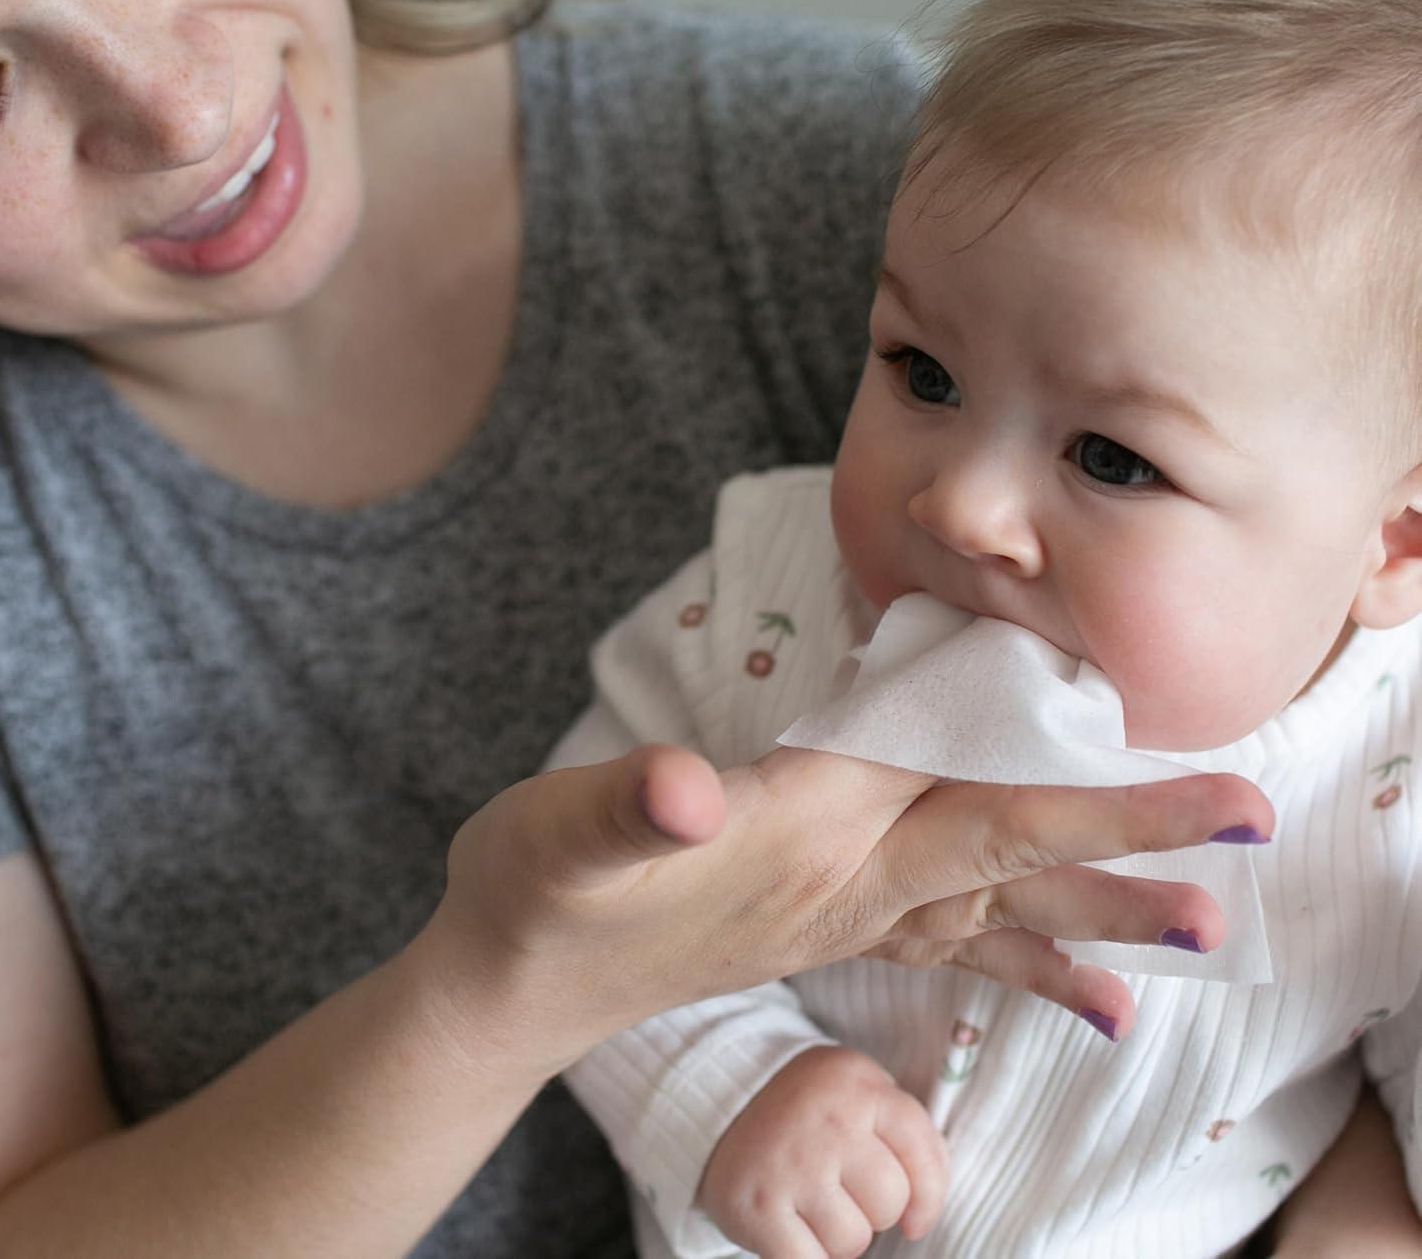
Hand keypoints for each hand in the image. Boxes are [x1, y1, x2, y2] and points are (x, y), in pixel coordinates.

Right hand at [428, 742, 1273, 1076]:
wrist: (513, 984)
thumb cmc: (532, 891)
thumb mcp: (556, 835)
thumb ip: (625, 810)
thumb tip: (686, 791)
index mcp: (802, 834)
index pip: (963, 792)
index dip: (1075, 776)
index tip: (1180, 760)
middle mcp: (845, 883)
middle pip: (1012, 851)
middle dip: (1132, 836)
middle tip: (1249, 822)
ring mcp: (841, 916)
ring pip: (1000, 910)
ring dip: (1104, 912)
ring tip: (1205, 930)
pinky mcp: (826, 930)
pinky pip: (955, 948)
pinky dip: (1030, 968)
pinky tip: (1094, 1003)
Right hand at [698, 1045, 945, 1257]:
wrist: (718, 1109)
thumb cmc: (808, 1115)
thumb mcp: (858, 1094)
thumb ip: (906, 1137)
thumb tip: (922, 1214)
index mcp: (858, 1083)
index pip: (923, 1153)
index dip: (927, 1197)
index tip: (915, 1218)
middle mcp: (829, 1118)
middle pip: (889, 1203)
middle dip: (871, 1210)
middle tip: (837, 1189)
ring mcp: (791, 1162)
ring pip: (853, 1240)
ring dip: (836, 1235)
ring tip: (808, 1201)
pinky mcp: (758, 1206)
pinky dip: (804, 1255)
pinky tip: (788, 1224)